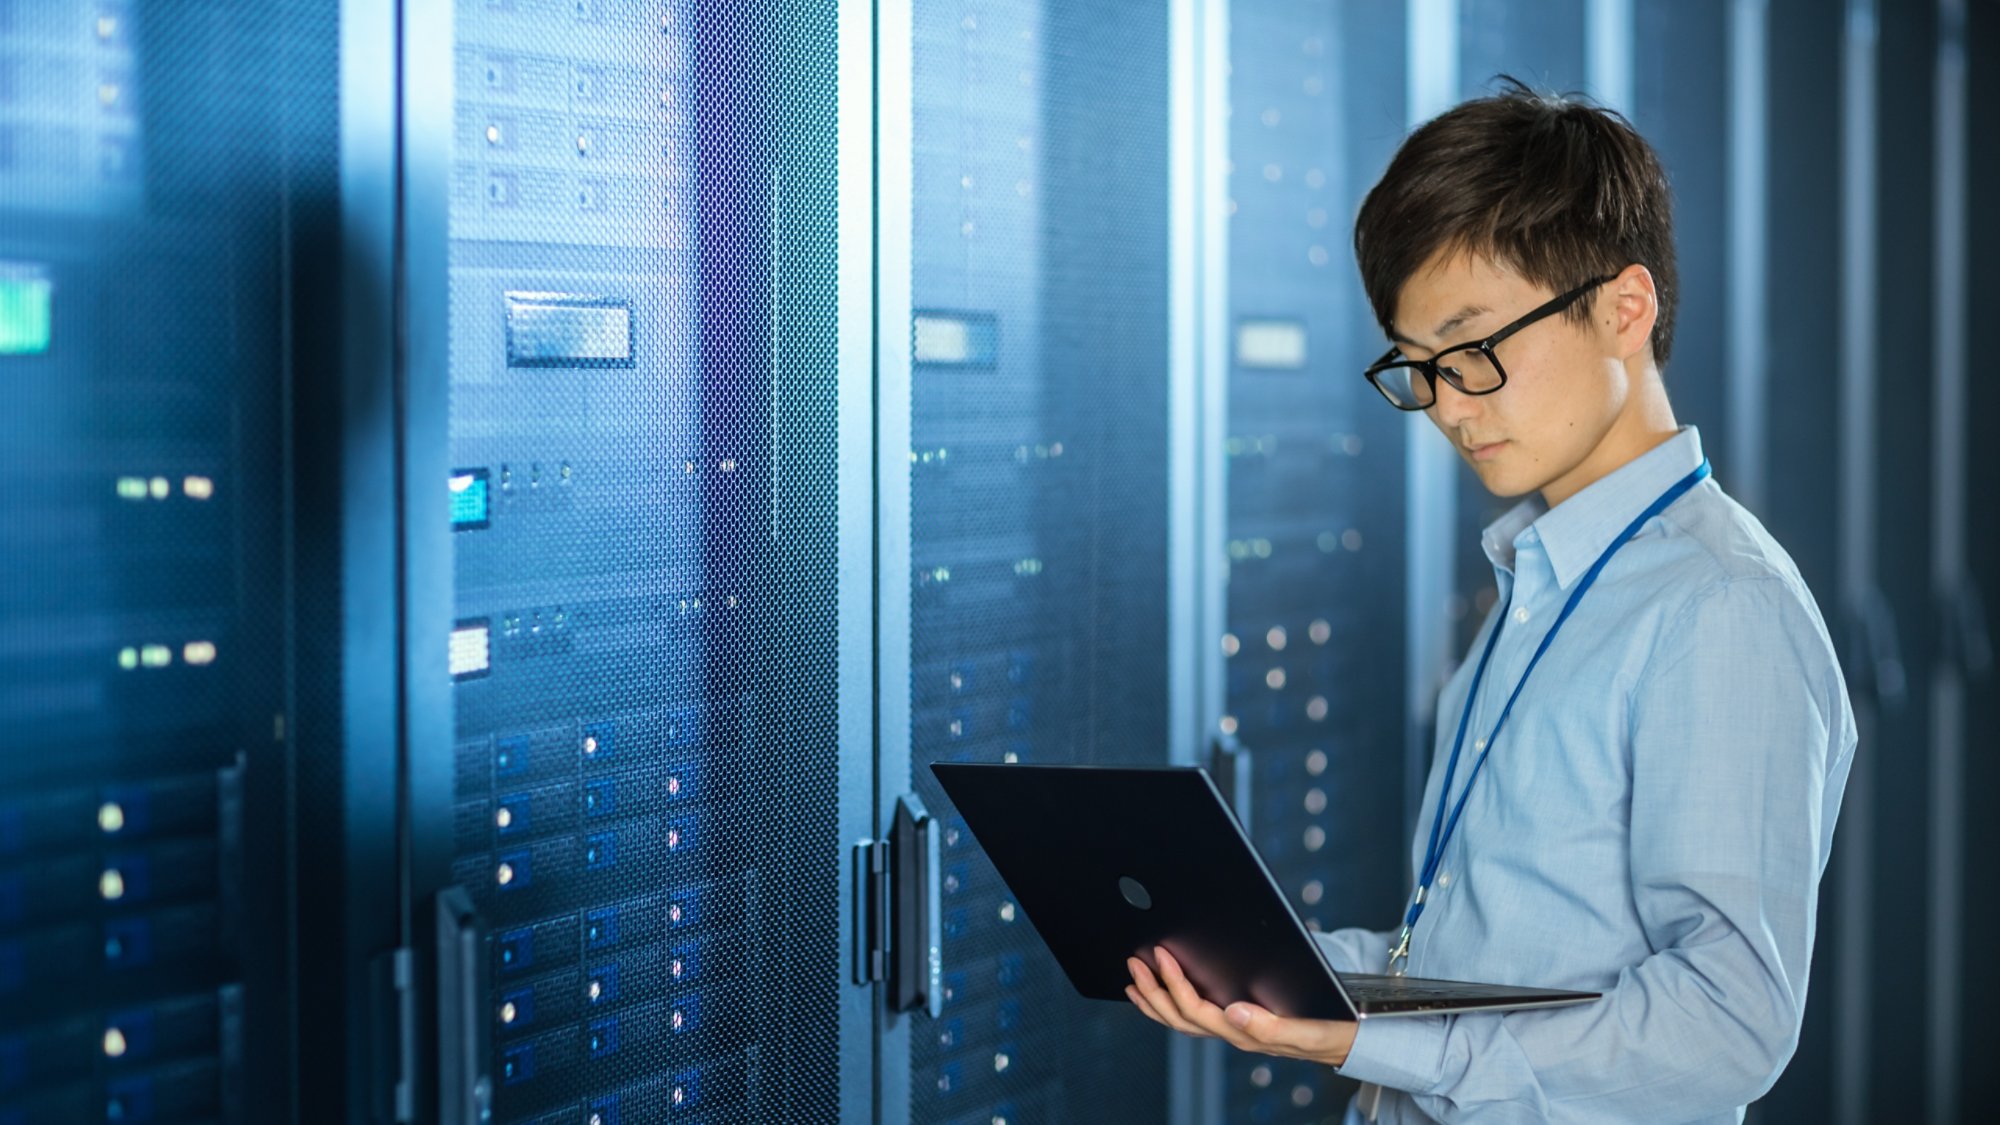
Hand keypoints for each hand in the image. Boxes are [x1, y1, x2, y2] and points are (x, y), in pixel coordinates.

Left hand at [1125, 946, 1356, 1067]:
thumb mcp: (1307, 1031)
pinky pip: (1194, 1016)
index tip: (1160, 955)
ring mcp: (1232, 1028)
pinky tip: (1162, 990)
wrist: (1346, 1040)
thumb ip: (1271, 1026)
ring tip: (1136, 976)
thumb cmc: (1328, 1034)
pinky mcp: (1236, 1021)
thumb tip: (1234, 1012)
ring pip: (1182, 1020)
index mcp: (1244, 1033)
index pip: (1196, 1011)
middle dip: (1153, 990)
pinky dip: (1171, 1002)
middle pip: (1179, 1018)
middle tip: (1134, 962)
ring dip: (1155, 997)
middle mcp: (1232, 1032)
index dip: (1174, 984)